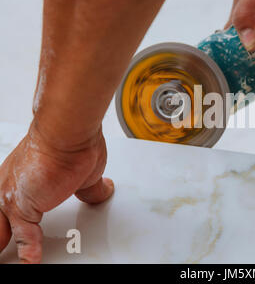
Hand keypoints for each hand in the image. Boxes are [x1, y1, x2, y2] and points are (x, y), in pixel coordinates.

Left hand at [0, 121, 113, 262]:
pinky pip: (23, 237)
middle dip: (2, 239)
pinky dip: (29, 253)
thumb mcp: (85, 175)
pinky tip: (33, 261)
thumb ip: (90, 189)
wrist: (69, 133)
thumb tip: (103, 191)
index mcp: (20, 181)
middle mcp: (8, 190)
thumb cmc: (72, 144)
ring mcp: (12, 198)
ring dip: (7, 246)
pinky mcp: (23, 206)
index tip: (21, 240)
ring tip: (19, 262)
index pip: (8, 213)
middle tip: (7, 252)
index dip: (12, 228)